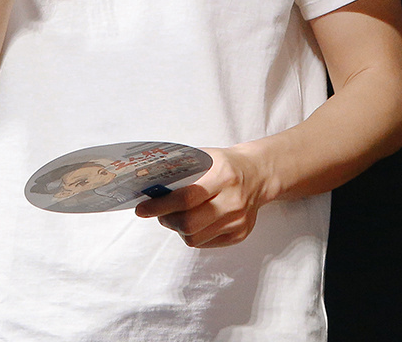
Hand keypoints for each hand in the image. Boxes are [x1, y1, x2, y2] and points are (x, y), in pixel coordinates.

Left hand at [135, 146, 273, 247]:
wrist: (258, 174)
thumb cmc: (226, 165)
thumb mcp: (205, 158)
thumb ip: (181, 172)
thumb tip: (150, 188)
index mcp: (223, 175)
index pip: (186, 198)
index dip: (160, 206)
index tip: (142, 209)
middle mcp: (233, 200)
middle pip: (189, 223)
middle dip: (166, 220)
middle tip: (160, 214)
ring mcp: (238, 220)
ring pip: (194, 238)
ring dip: (179, 229)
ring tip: (178, 216)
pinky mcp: (240, 234)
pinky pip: (205, 243)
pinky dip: (194, 234)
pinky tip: (196, 221)